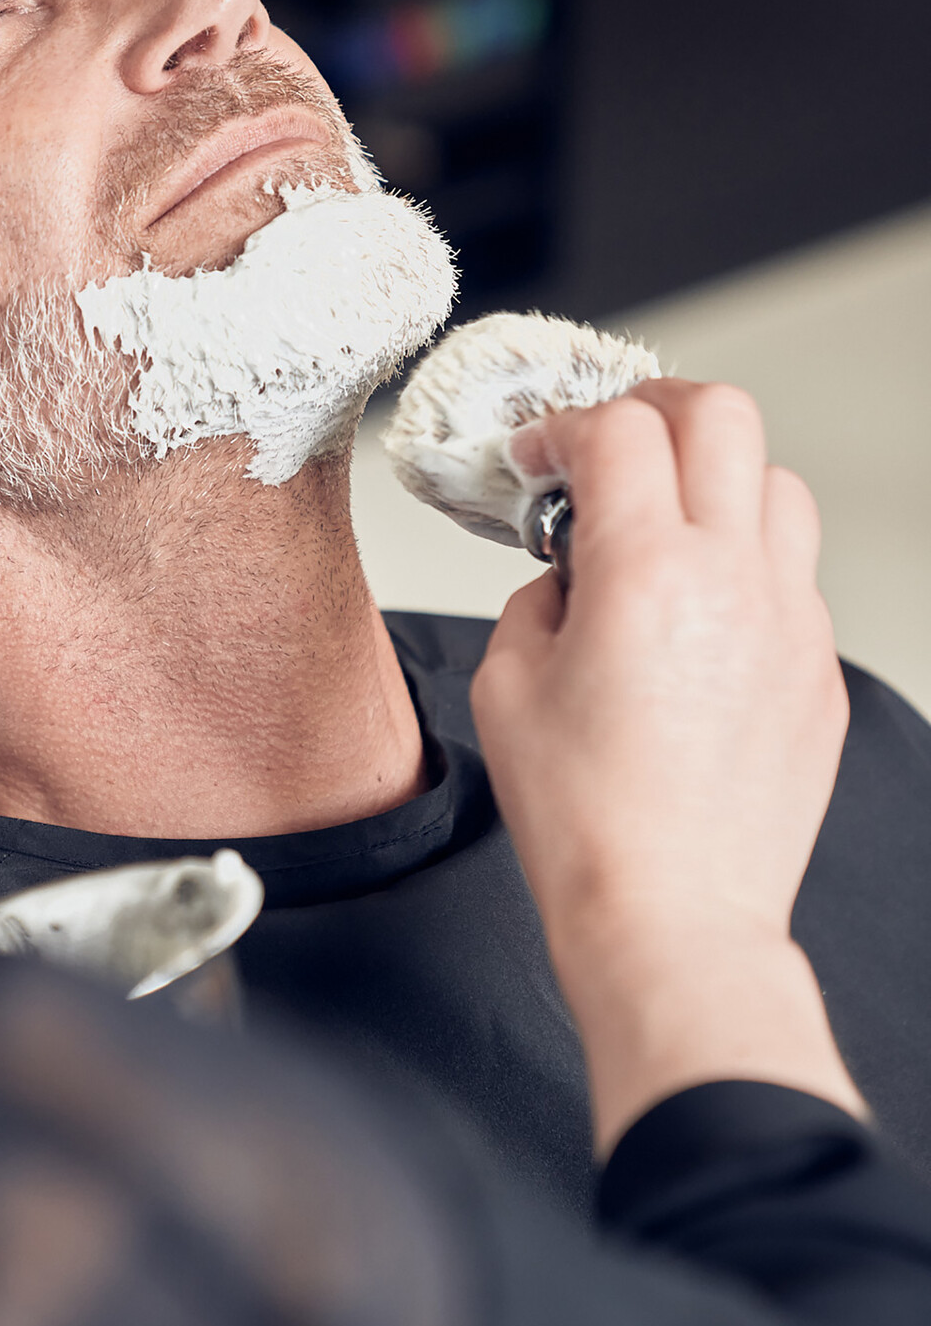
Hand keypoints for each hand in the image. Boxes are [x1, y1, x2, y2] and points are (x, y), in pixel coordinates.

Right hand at [470, 380, 862, 1152]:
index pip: (616, 433)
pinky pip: (793, 575)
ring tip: (666, 523)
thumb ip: (535, 602)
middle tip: (611, 444)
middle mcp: (734, 581)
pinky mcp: (817, 670)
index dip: (564, 427)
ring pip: (776, 485)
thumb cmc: (590, 825)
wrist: (672, 916)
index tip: (541, 456)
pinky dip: (745, 564)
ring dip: (714, 480)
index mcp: (646, 575)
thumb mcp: (508, 689)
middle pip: (720, 416)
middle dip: (653, 408)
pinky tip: (699, 614)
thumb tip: (565, 577)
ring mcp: (791, 622)